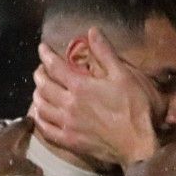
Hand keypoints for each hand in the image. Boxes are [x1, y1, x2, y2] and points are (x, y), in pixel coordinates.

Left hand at [0, 118, 41, 175]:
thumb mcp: (12, 166)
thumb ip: (27, 168)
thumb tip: (42, 172)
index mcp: (8, 134)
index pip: (21, 124)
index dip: (28, 123)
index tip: (34, 121)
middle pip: (7, 126)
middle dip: (14, 128)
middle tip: (20, 133)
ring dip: (0, 136)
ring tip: (4, 144)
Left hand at [31, 28, 159, 165]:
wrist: (138, 144)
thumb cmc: (135, 108)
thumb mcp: (124, 75)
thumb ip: (105, 53)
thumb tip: (92, 31)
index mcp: (80, 86)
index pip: (55, 66)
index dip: (46, 54)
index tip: (42, 48)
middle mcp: (68, 104)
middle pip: (44, 86)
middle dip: (40, 74)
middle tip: (41, 69)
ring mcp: (67, 124)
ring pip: (42, 107)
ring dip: (37, 95)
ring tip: (39, 89)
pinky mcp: (70, 141)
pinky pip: (47, 130)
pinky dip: (39, 119)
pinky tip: (40, 115)